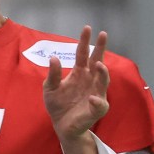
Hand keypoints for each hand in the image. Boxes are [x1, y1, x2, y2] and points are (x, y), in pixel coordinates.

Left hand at [43, 26, 110, 153]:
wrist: (61, 125)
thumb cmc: (58, 104)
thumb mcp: (50, 88)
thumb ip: (53, 75)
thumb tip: (53, 58)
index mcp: (79, 73)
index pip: (83, 54)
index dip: (85, 41)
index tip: (87, 28)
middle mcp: (90, 80)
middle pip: (98, 62)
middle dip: (101, 49)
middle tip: (103, 34)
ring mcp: (95, 94)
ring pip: (103, 81)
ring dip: (103, 73)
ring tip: (100, 65)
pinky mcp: (96, 109)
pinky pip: (99, 104)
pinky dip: (97, 102)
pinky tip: (92, 98)